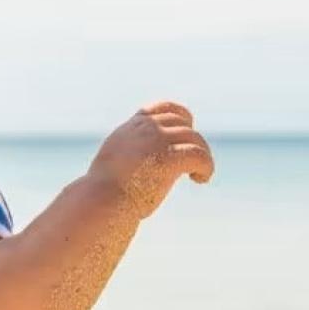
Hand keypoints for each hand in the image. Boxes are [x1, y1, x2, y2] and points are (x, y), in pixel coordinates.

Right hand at [86, 100, 214, 217]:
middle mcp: (146, 128)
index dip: (180, 117)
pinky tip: (201, 179)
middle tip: (195, 161)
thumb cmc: (106, 193)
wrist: (102, 201)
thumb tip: (146, 164)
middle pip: (182, 122)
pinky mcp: (170, 157)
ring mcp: (158, 140)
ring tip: (200, 174)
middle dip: (193, 139)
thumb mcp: (115, 162)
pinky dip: (206, 167)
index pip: (162, 109)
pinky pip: (200, 156)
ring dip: (202, 155)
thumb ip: (131, 154)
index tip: (187, 131)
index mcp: (132, 128)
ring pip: (195, 138)